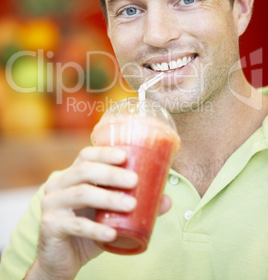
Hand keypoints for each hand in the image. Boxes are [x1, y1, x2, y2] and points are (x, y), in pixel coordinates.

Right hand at [25, 146, 170, 279]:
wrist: (63, 260)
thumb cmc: (88, 231)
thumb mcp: (111, 216)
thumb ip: (135, 206)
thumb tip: (167, 200)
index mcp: (72, 176)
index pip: (86, 156)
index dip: (104, 153)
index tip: (125, 156)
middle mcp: (58, 185)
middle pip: (84, 171)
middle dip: (111, 174)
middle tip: (134, 181)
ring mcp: (51, 204)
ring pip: (81, 193)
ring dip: (108, 198)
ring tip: (131, 205)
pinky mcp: (50, 225)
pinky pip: (75, 225)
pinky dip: (95, 228)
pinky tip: (112, 234)